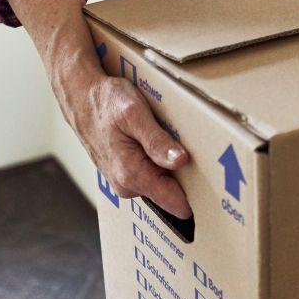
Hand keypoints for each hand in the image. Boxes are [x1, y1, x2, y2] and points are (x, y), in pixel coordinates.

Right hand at [5, 0, 191, 217]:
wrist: (79, 95)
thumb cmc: (105, 101)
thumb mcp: (135, 115)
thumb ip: (157, 141)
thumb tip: (180, 162)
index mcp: (132, 175)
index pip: (175, 202)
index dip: (198, 196)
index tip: (218, 193)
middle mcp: (127, 185)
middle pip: (171, 192)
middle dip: (186, 178)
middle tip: (196, 153)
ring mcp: (124, 181)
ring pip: (162, 183)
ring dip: (171, 168)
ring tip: (175, 144)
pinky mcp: (124, 173)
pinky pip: (151, 176)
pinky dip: (159, 163)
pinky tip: (158, 144)